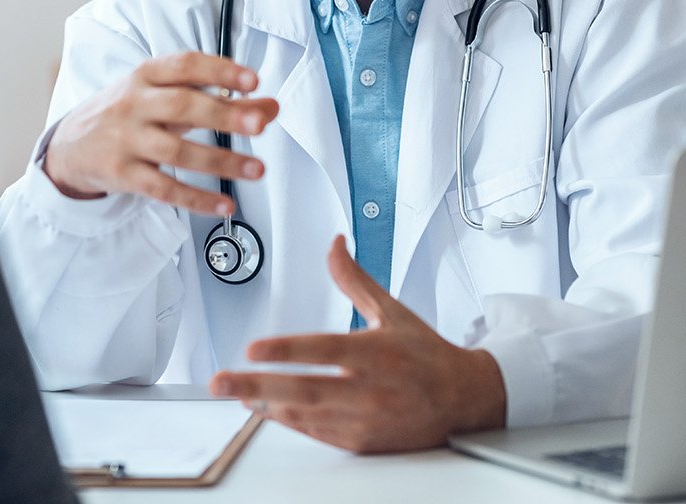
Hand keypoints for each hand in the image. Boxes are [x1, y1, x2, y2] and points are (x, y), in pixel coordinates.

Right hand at [43, 52, 279, 216]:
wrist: (69, 145)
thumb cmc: (128, 114)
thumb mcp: (166, 97)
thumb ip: (219, 98)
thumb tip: (270, 106)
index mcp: (146, 75)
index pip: (186, 65)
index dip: (220, 70)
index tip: (253, 80)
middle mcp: (134, 104)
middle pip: (183, 106)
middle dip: (224, 114)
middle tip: (258, 124)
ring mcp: (126, 140)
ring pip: (177, 152)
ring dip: (221, 162)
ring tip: (256, 169)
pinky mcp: (122, 174)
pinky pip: (164, 189)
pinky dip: (197, 200)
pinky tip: (224, 205)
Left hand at [209, 235, 506, 452]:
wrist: (466, 400)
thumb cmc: (426, 354)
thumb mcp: (392, 311)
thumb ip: (354, 279)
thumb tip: (335, 243)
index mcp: (377, 351)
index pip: (325, 350)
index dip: (286, 350)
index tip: (252, 348)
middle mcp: (371, 388)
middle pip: (306, 388)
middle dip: (257, 384)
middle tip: (220, 380)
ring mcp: (367, 419)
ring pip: (307, 414)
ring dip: (266, 404)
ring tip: (234, 392)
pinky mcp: (364, 441)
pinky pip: (318, 433)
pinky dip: (288, 422)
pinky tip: (265, 408)